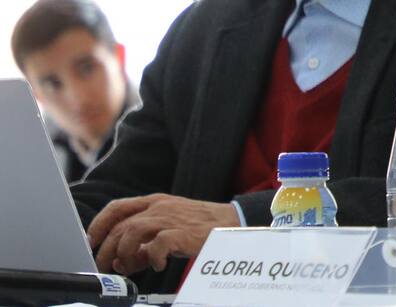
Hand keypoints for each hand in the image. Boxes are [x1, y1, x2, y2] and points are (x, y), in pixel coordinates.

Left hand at [88, 194, 238, 273]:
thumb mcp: (167, 230)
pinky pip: (157, 244)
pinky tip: (157, 265)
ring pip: (132, 232)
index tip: (90, 242)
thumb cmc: (198, 227)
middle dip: (106, 249)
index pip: (117, 208)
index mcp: (154, 202)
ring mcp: (170, 218)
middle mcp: (159, 207)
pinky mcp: (182, 232)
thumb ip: (142, 244)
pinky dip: (151, 257)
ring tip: (130, 267)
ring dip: (125, 253)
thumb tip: (118, 262)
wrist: (230, 223)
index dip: (98, 225)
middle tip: (105, 267)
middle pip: (120, 225)